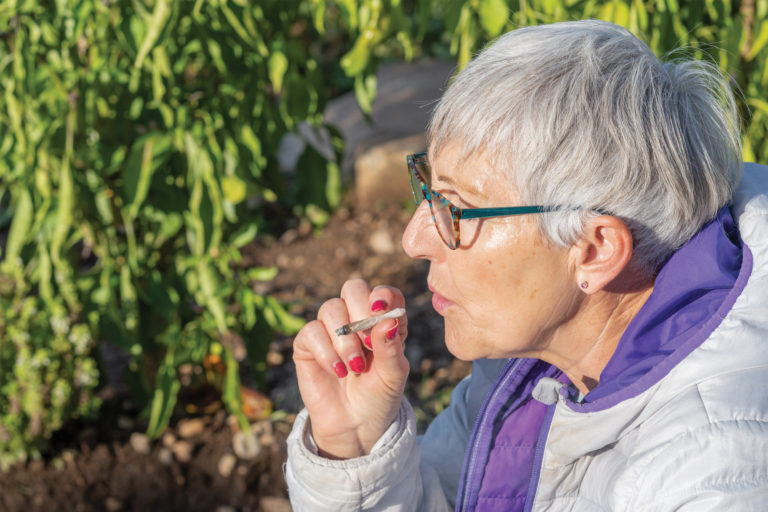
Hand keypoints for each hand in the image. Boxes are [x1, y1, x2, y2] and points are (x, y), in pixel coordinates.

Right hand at [292, 279, 408, 458]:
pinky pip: (311, 331)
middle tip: (368, 343)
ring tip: (355, 368)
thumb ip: (391, 347)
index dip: (383, 297)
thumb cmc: (379, 397)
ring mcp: (331, 329)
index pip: (384, 293)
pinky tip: (338, 371)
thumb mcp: (393, 375)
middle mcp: (356, 318)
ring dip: (345, 339)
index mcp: (383, 321)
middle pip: (354, 288)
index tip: (382, 315)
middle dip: (361, 311)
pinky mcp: (308, 344)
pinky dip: (326, 351)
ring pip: (331, 308)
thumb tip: (387, 320)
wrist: (355, 426)